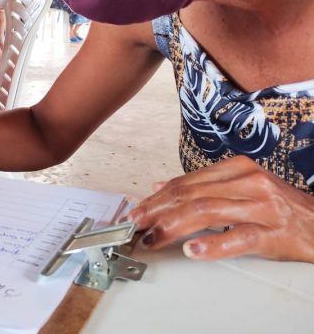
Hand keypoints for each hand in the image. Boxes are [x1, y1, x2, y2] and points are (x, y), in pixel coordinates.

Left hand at [126, 156, 313, 262]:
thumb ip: (203, 186)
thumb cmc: (282, 208)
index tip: (136, 210)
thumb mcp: (242, 188)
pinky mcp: (274, 232)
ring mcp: (262, 206)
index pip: (186, 182)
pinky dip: (213, 244)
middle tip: (136, 225)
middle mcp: (249, 182)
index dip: (157, 197)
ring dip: (174, 226)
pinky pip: (239, 237)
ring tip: (153, 238)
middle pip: (191, 195)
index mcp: (237, 169)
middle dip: (158, 210)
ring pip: (208, 211)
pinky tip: (192, 250)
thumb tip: (161, 186)